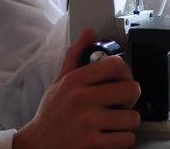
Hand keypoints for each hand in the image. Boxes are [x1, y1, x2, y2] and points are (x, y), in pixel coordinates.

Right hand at [13, 29, 141, 148]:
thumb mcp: (59, 83)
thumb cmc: (51, 115)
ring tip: (114, 121)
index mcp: (74, 81)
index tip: (123, 80)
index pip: (116, 65)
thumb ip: (75, 57)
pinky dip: (122, 139)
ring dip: (127, 122)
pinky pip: (126, 139)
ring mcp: (87, 123)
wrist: (36, 147)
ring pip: (132, 118)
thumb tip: (89, 32)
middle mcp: (81, 100)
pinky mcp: (91, 144)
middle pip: (132, 89)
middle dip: (131, 98)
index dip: (126, 73)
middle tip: (121, 103)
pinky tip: (111, 136)